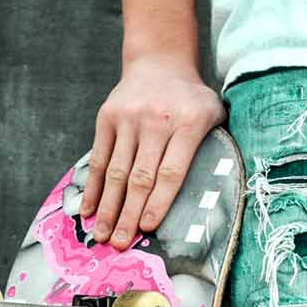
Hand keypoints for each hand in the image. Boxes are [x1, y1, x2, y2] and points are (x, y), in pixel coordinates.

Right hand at [81, 54, 224, 247]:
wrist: (159, 62)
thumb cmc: (191, 100)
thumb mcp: (213, 114)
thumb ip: (215, 148)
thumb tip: (218, 197)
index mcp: (187, 124)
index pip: (171, 171)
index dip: (158, 202)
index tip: (147, 229)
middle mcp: (156, 121)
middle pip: (140, 177)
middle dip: (129, 214)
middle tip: (120, 244)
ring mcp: (128, 119)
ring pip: (116, 171)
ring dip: (108, 207)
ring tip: (101, 235)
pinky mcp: (107, 117)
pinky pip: (99, 157)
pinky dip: (94, 187)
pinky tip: (89, 210)